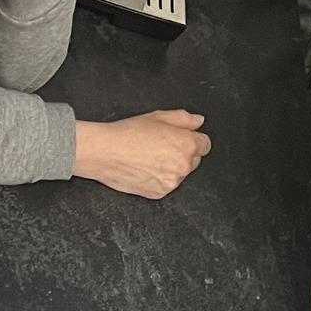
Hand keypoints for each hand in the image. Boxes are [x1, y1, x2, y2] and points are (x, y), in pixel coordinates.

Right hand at [74, 112, 211, 198]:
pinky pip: (166, 185)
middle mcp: (183, 166)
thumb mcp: (158, 116)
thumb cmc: (129, 133)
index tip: (180, 138)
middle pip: (193, 160)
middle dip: (182, 153)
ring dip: (170, 167)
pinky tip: (144, 168)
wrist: (105, 152)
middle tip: (160, 145)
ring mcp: (172, 182)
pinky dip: (159, 178)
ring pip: (179, 174)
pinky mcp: (160, 193)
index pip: (205, 145)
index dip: (192, 139)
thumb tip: (198, 122)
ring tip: (149, 156)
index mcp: (186, 145)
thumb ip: (183, 119)